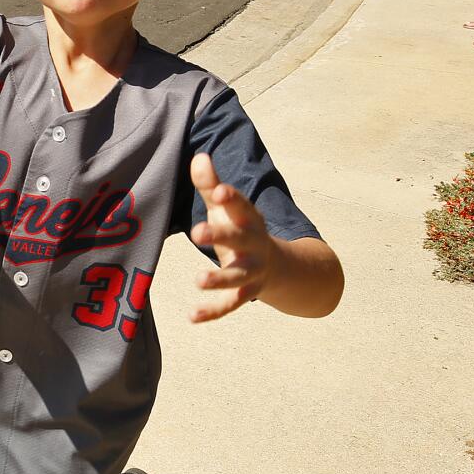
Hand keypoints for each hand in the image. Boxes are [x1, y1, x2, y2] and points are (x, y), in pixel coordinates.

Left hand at [188, 153, 273, 322]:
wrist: (281, 267)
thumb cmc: (242, 230)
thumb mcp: (228, 209)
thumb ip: (211, 185)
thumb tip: (199, 157)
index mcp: (249, 220)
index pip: (242, 206)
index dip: (231, 198)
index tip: (219, 191)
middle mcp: (254, 245)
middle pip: (238, 240)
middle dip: (220, 236)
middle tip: (197, 232)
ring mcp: (252, 272)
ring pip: (237, 277)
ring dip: (219, 279)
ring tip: (198, 279)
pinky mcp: (245, 293)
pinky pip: (229, 305)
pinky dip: (212, 312)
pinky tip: (191, 317)